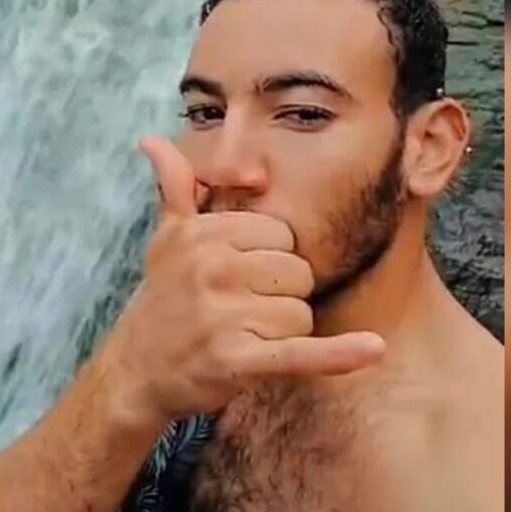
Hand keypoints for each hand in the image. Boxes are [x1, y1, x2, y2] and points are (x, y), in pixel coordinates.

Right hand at [97, 136, 385, 425]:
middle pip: (297, 273)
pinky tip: (373, 349)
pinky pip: (302, 352)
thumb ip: (176, 186)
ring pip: (301, 314)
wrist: (137, 372)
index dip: (268, 259)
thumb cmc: (163, 300)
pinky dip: (340, 355)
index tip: (238, 278)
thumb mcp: (166, 239)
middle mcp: (213, 270)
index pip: (281, 235)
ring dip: (281, 333)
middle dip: (278, 295)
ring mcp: (225, 317)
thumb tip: (153, 140)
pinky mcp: (239, 362)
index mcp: (203, 235)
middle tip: (239, 312)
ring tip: (241, 337)